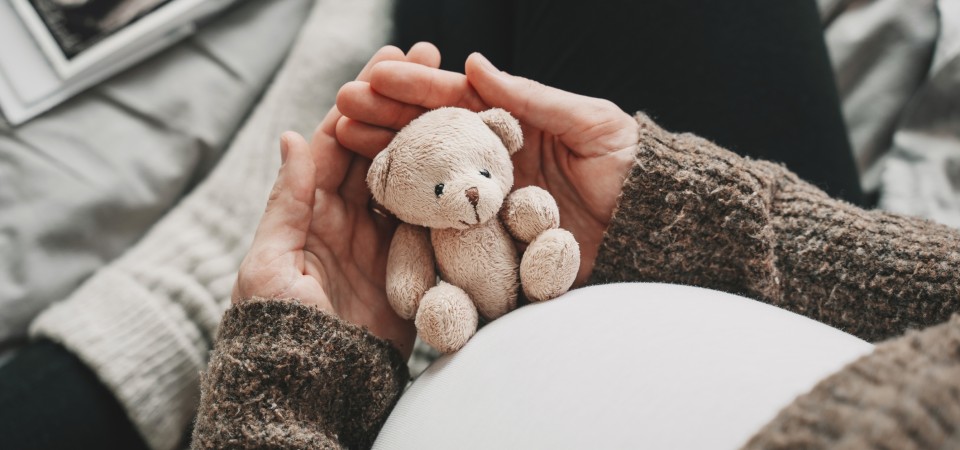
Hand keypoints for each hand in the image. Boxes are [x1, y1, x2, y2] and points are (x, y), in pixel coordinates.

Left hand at [232, 44, 441, 358]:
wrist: (313, 384)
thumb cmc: (278, 326)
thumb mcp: (270, 261)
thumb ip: (288, 201)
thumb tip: (293, 135)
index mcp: (312, 208)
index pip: (338, 141)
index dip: (363, 99)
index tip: (388, 59)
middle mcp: (351, 217)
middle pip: (380, 149)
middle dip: (402, 104)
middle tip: (430, 60)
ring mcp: (384, 239)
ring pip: (411, 178)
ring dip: (430, 138)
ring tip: (460, 97)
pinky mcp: (412, 265)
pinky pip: (432, 222)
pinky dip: (450, 192)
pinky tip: (474, 160)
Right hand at [335, 46, 636, 283]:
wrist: (652, 226)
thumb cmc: (629, 164)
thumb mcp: (590, 123)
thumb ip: (533, 99)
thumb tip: (476, 62)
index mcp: (511, 124)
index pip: (454, 100)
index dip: (414, 87)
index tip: (374, 76)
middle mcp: (491, 161)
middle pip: (429, 136)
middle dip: (384, 118)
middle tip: (342, 106)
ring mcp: (486, 203)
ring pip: (426, 179)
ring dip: (386, 161)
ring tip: (345, 144)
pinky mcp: (491, 243)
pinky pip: (445, 231)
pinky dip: (409, 219)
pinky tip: (374, 206)